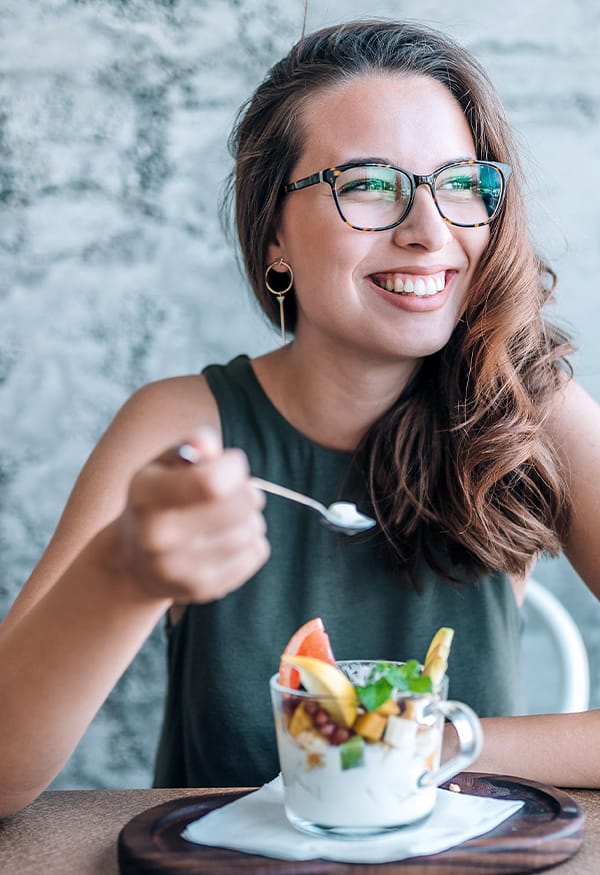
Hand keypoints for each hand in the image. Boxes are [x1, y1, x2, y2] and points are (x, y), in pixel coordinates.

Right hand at [117, 428, 269, 603]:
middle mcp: (158, 537)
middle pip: (241, 505)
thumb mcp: (164, 464)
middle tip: (235, 491)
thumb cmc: (159, 499)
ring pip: (252, 529)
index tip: (231, 464)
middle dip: (248, 490)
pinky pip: (256, 554)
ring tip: (230, 516)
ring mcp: (179, 569)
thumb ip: (190, 447)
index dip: (234, 467)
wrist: (134, 561)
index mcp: (145, 496)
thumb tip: (208, 444)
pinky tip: (230, 538)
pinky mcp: (201, 590)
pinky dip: (252, 542)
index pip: (210, 483)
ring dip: (251, 517)